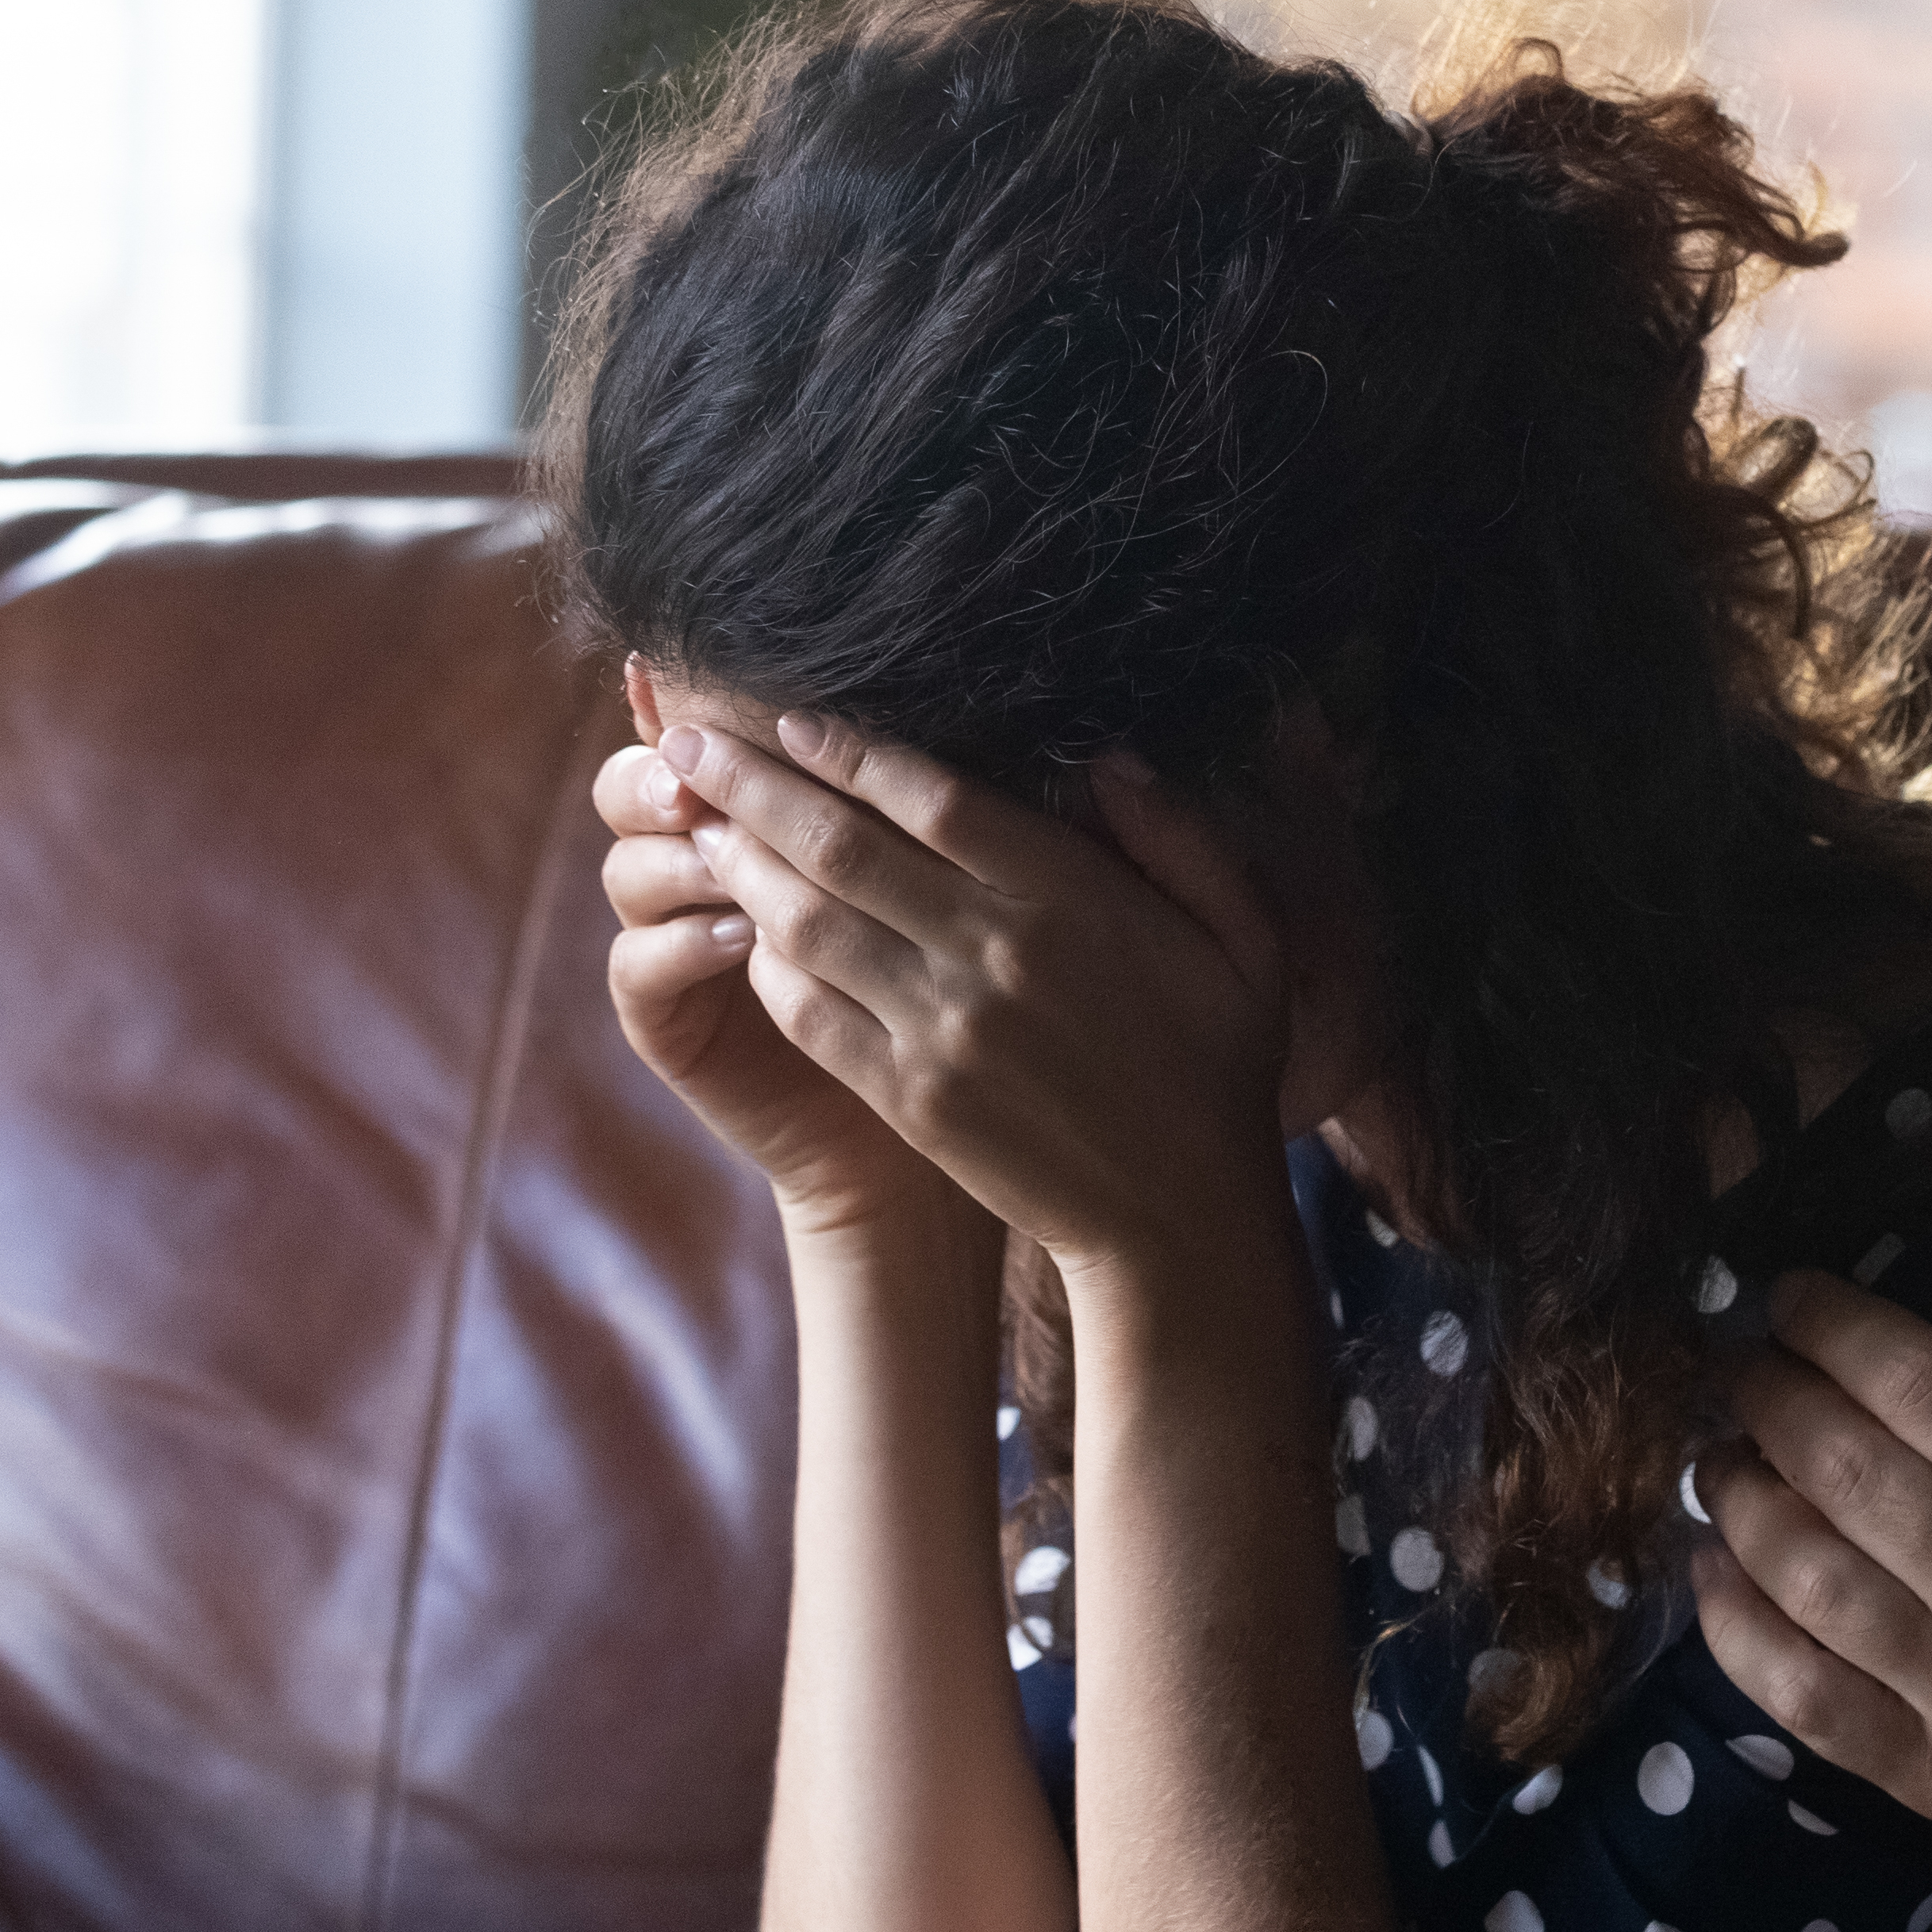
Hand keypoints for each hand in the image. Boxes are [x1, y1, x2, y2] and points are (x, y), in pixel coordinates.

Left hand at [664, 711, 1296, 1284]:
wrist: (1178, 1216)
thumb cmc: (1221, 1063)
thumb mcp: (1246, 938)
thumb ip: (1183, 838)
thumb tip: (1110, 761)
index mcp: (1070, 900)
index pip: (931, 797)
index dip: (847, 749)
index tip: (789, 715)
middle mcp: (991, 955)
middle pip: (842, 846)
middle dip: (752, 785)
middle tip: (685, 739)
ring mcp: (940, 1031)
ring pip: (808, 923)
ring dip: (741, 864)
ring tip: (693, 818)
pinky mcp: (907, 1097)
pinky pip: (810, 1013)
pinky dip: (766, 963)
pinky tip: (739, 927)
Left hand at [1688, 1197, 1931, 1898]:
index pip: (1920, 1384)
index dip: (1835, 1326)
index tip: (1790, 1296)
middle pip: (1843, 1469)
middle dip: (1768, 1397)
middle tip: (1739, 1365)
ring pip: (1805, 1575)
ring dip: (1740, 1499)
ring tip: (1720, 1455)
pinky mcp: (1931, 1777)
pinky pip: (1800, 1694)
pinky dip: (1735, 1625)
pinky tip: (1712, 1567)